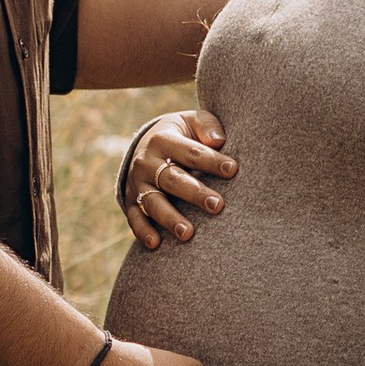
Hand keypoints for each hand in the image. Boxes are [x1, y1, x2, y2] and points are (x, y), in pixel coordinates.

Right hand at [121, 109, 236, 248]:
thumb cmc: (182, 134)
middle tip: (217, 206)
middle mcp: (146, 162)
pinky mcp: (131, 201)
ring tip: (188, 233)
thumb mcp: (191, 122)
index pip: (190, 152)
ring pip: (153, 203)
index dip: (211, 161)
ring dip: (170, 218)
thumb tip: (219, 141)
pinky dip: (143, 231)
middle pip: (172, 179)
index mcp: (163, 139)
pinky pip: (135, 218)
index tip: (233, 170)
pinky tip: (156, 244)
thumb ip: (206, 126)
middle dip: (194, 193)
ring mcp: (137, 184)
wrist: (146, 143)